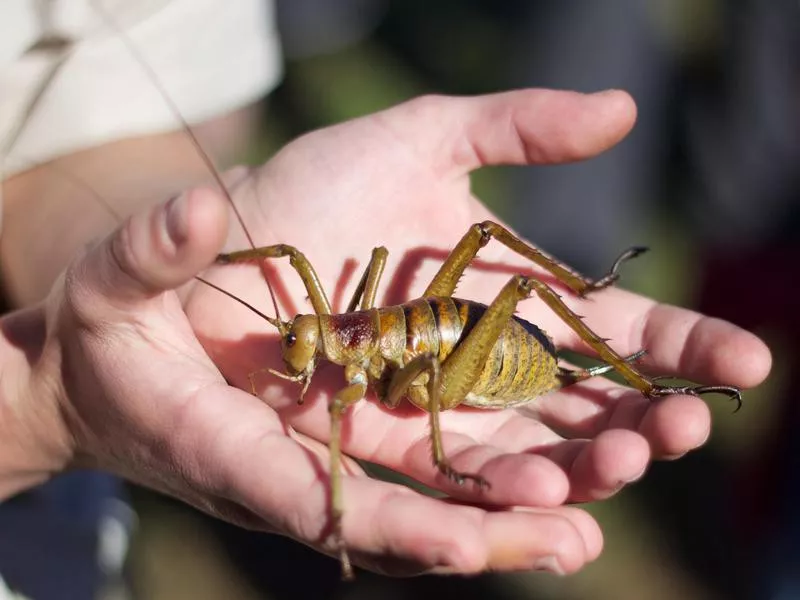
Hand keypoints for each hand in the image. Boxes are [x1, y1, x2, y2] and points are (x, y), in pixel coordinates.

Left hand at [180, 90, 770, 571]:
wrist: (207, 253)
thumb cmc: (306, 193)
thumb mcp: (415, 139)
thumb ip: (514, 127)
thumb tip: (624, 112)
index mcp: (503, 303)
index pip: (608, 334)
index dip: (677, 348)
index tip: (743, 360)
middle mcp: (477, 371)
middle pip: (577, 413)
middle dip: (638, 427)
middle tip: (682, 427)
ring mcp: (426, 420)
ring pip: (522, 467)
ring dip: (578, 478)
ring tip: (617, 467)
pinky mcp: (367, 458)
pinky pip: (434, 498)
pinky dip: (484, 520)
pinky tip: (544, 527)